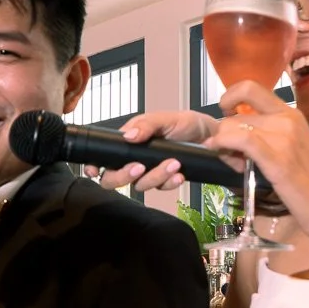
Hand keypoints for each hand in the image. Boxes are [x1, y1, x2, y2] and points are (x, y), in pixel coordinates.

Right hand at [93, 110, 228, 191]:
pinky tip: (180, 174)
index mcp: (129, 142)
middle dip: (124, 176)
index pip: (104, 156)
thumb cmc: (187, 124)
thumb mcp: (167, 119)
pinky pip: (161, 189)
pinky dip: (170, 182)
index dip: (95, 166)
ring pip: (140, 186)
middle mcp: (135, 159)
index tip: (94, 170)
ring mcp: (149, 172)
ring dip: (155, 176)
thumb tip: (127, 136)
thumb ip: (146, 125)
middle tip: (140, 167)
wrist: (213, 138)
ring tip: (173, 164)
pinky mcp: (164, 182)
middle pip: (114, 178)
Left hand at [204, 83, 308, 243]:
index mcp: (292, 115)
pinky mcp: (279, 160)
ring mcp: (284, 137)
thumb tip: (233, 143)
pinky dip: (223, 144)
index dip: (229, 97)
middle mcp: (288, 119)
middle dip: (223, 131)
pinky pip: (243, 140)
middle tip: (228, 155)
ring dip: (222, 142)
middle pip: (237, 112)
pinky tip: (220, 153)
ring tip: (233, 164)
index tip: (226, 117)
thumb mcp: (290, 153)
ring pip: (234, 125)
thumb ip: (266, 141)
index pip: (251, 88)